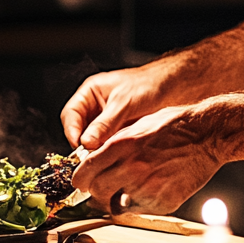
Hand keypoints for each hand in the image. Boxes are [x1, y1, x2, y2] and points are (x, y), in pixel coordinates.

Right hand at [61, 61, 180, 149]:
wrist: (173, 86)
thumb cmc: (147, 85)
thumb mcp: (123, 103)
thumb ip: (105, 123)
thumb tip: (86, 142)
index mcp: (90, 93)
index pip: (70, 114)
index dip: (72, 131)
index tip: (79, 146)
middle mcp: (95, 107)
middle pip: (79, 129)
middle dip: (84, 143)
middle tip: (91, 156)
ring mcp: (107, 120)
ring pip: (93, 139)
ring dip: (97, 149)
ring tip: (105, 157)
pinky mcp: (118, 131)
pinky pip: (107, 144)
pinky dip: (109, 151)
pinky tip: (116, 156)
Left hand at [69, 104, 220, 212]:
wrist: (206, 135)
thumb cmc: (173, 126)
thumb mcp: (136, 126)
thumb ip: (113, 145)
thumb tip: (94, 160)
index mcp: (121, 146)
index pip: (85, 172)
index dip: (80, 180)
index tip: (81, 182)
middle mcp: (131, 168)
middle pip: (97, 191)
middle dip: (96, 191)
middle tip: (102, 189)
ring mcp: (147, 188)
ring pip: (115, 205)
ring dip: (116, 200)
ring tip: (125, 190)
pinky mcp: (162, 202)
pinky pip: (139, 211)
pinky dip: (138, 204)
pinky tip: (146, 191)